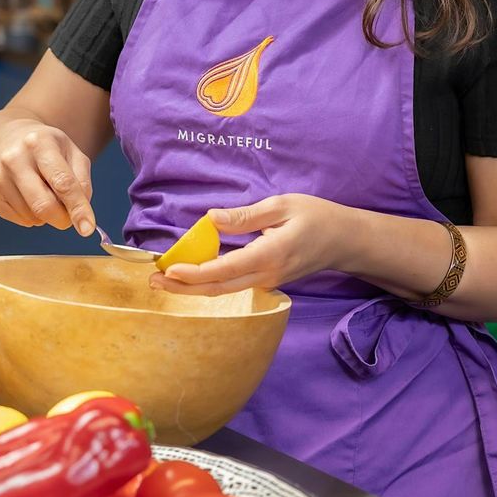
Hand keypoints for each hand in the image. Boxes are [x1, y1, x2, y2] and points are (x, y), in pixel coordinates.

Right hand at [0, 119, 95, 234]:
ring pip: (32, 217)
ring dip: (46, 216)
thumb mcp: (73, 154)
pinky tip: (29, 198)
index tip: (87, 229)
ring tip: (44, 193)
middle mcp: (14, 158)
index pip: (63, 182)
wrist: (12, 138)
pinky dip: (31, 217)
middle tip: (68, 216)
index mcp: (40, 143)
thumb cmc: (49, 149)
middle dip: (62, 219)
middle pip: (44, 205)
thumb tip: (81, 215)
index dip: (78, 208)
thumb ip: (82, 183)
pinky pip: (18, 220)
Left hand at [150, 195, 345, 295]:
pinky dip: (208, 283)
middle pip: (218, 288)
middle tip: (153, 281)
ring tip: (163, 281)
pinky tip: (189, 276)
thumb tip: (211, 219)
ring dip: (192, 287)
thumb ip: (246, 216)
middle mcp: (266, 275)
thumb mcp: (282, 206)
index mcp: (269, 254)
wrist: (344, 242)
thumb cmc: (316, 217)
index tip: (170, 268)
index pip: (225, 269)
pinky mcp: (266, 281)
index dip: (195, 272)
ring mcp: (266, 282)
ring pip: (224, 290)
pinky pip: (232, 286)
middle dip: (183, 287)